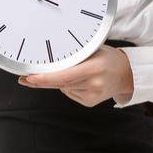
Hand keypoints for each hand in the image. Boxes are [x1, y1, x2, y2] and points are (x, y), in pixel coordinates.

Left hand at [19, 45, 133, 107]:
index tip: (30, 77)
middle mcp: (94, 83)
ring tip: (77, 71)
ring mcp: (92, 96)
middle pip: (60, 84)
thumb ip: (74, 56)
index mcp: (95, 67)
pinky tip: (80, 81)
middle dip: (42, 81)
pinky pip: (70, 93)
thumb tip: (49, 60)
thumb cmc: (108, 58)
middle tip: (26, 78)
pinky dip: (69, 87)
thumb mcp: (94, 50)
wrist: (126, 74)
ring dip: (61, 81)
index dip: (45, 78)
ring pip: (63, 88)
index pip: (64, 76)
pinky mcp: (89, 103)